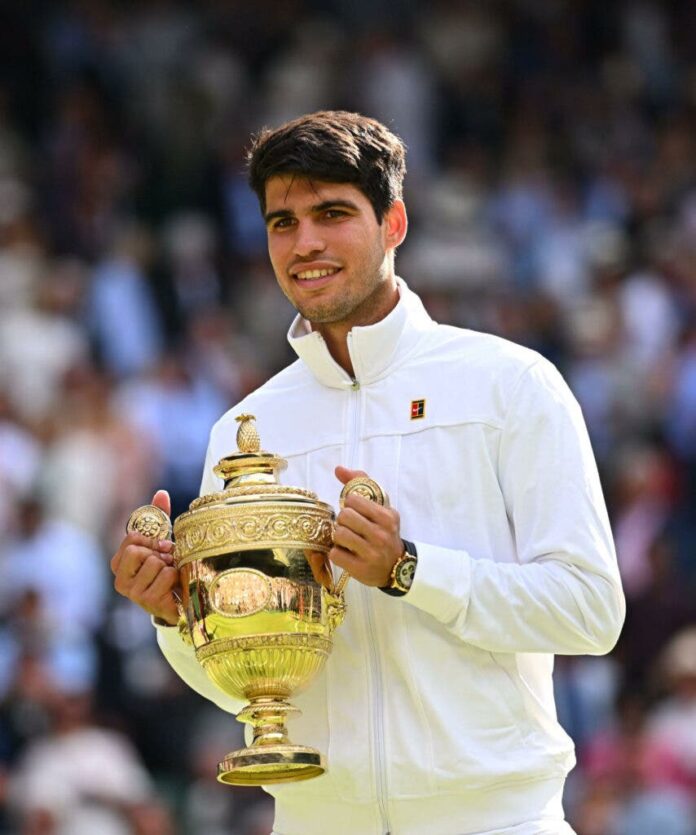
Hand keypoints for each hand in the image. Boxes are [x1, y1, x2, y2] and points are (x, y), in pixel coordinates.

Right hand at [110, 490, 179, 624]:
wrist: (180, 600)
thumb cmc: (167, 569)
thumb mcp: (161, 542)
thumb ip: (158, 519)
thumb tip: (161, 493)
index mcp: (119, 563)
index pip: (131, 539)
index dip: (151, 539)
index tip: (162, 545)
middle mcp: (120, 579)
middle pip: (137, 550)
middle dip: (158, 552)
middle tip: (167, 561)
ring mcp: (132, 593)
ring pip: (153, 562)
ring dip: (169, 565)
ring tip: (170, 573)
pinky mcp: (148, 601)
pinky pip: (166, 575)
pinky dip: (175, 576)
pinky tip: (174, 585)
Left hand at [329, 466, 402, 586]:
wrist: (396, 567)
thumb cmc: (384, 532)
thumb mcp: (380, 508)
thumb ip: (361, 484)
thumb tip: (338, 469)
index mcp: (387, 517)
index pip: (354, 500)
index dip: (350, 505)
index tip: (356, 512)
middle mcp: (381, 535)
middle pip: (344, 516)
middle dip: (343, 521)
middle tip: (350, 527)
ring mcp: (372, 554)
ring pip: (338, 534)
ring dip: (338, 537)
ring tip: (347, 540)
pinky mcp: (360, 569)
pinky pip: (335, 554)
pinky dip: (337, 552)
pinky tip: (346, 553)